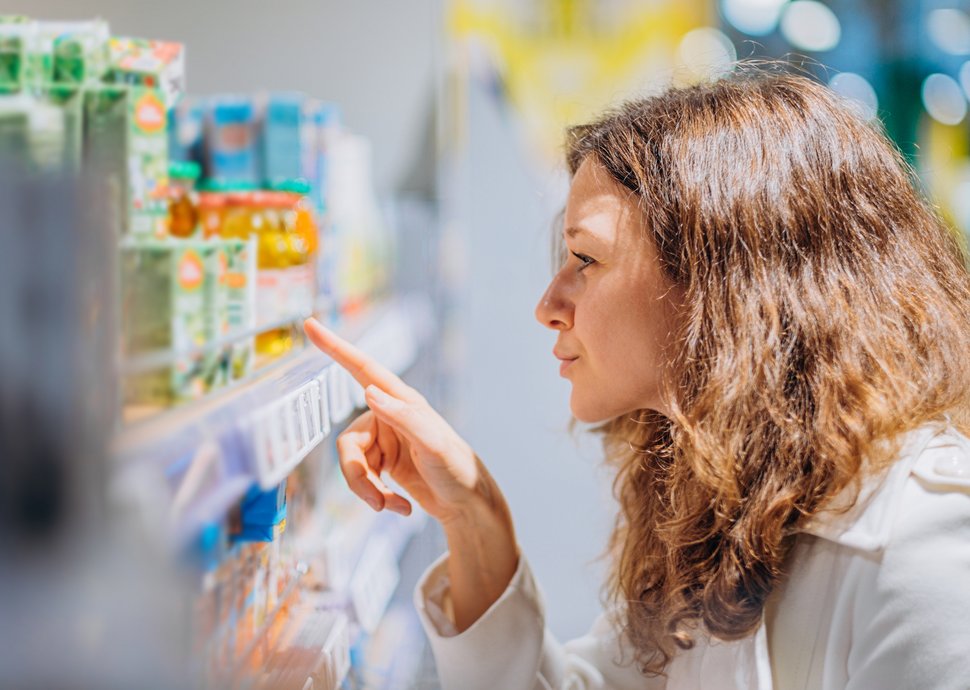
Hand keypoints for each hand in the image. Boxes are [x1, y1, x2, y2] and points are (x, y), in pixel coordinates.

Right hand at [303, 318, 486, 522]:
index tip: (311, 325)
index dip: (335, 348)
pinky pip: (363, 479)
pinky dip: (377, 497)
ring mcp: (385, 441)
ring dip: (368, 490)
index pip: (362, 369)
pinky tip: (400, 507)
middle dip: (356, 476)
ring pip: (352, 464)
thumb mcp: (433, 444)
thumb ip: (402, 417)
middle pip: (348, 442)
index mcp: (402, 401)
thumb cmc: (458, 469)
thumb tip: (368, 392)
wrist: (468, 505)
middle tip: (375, 501)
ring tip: (391, 506)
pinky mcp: (384, 464)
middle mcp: (389, 416)